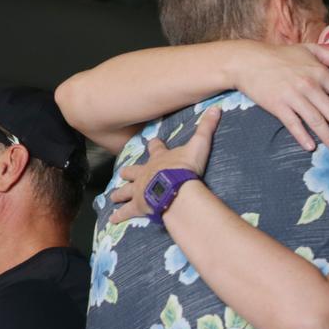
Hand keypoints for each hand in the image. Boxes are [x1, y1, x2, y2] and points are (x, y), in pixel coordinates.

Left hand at [108, 107, 218, 223]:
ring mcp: (139, 189)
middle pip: (132, 170)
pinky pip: (126, 212)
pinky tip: (113, 220)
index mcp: (158, 158)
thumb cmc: (185, 167)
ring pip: (125, 191)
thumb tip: (216, 108)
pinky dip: (119, 216)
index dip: (154, 145)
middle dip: (128, 172)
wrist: (175, 188)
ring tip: (112, 197)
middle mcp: (144, 172)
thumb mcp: (199, 145)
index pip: (155, 148)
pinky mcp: (137, 206)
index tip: (151, 142)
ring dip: (119, 194)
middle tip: (123, 173)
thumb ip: (206, 128)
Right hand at [229, 42, 328, 155]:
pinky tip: (311, 147)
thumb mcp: (311, 50)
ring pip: (316, 121)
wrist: (248, 60)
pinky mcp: (277, 105)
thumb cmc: (281, 55)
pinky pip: (293, 124)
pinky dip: (302, 136)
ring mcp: (293, 96)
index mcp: (320, 73)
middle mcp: (309, 85)